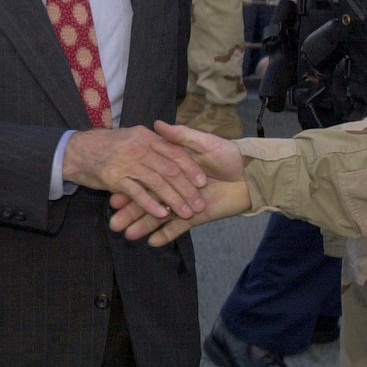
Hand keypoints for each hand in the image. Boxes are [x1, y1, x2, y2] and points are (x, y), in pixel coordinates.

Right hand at [60, 126, 211, 223]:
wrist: (74, 150)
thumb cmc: (105, 144)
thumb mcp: (133, 134)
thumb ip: (155, 136)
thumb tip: (176, 140)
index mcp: (146, 137)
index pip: (175, 152)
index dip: (190, 167)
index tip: (203, 182)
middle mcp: (139, 148)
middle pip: (169, 170)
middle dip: (186, 188)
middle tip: (199, 204)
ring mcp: (126, 163)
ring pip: (157, 183)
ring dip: (174, 200)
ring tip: (187, 213)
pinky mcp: (115, 178)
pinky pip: (137, 193)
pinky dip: (150, 205)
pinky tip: (162, 215)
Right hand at [107, 122, 251, 243]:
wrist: (253, 176)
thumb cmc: (229, 155)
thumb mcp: (204, 142)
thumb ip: (181, 137)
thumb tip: (157, 124)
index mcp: (173, 167)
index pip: (147, 178)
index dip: (131, 186)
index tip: (114, 194)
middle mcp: (175, 185)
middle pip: (148, 199)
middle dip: (131, 212)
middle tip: (113, 222)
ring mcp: (184, 202)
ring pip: (160, 215)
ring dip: (144, 225)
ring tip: (126, 234)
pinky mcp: (197, 217)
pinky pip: (179, 228)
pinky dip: (166, 235)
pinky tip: (151, 242)